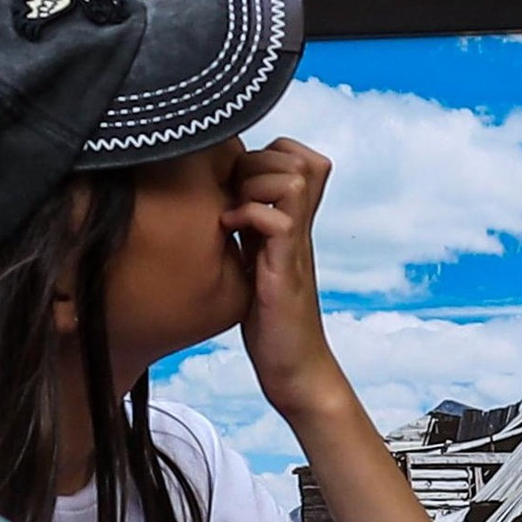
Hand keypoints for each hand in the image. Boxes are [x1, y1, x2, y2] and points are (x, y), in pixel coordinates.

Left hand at [225, 139, 344, 427]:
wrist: (295, 369)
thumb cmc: (270, 321)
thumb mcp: (255, 261)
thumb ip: (250, 231)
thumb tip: (220, 202)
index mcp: (291, 221)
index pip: (298, 157)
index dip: (268, 153)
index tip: (236, 179)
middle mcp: (299, 227)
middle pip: (301, 159)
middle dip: (256, 163)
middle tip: (231, 194)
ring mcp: (295, 247)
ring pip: (295, 180)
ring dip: (255, 186)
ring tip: (232, 211)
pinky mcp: (287, 270)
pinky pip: (280, 221)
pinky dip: (249, 216)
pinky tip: (229, 232)